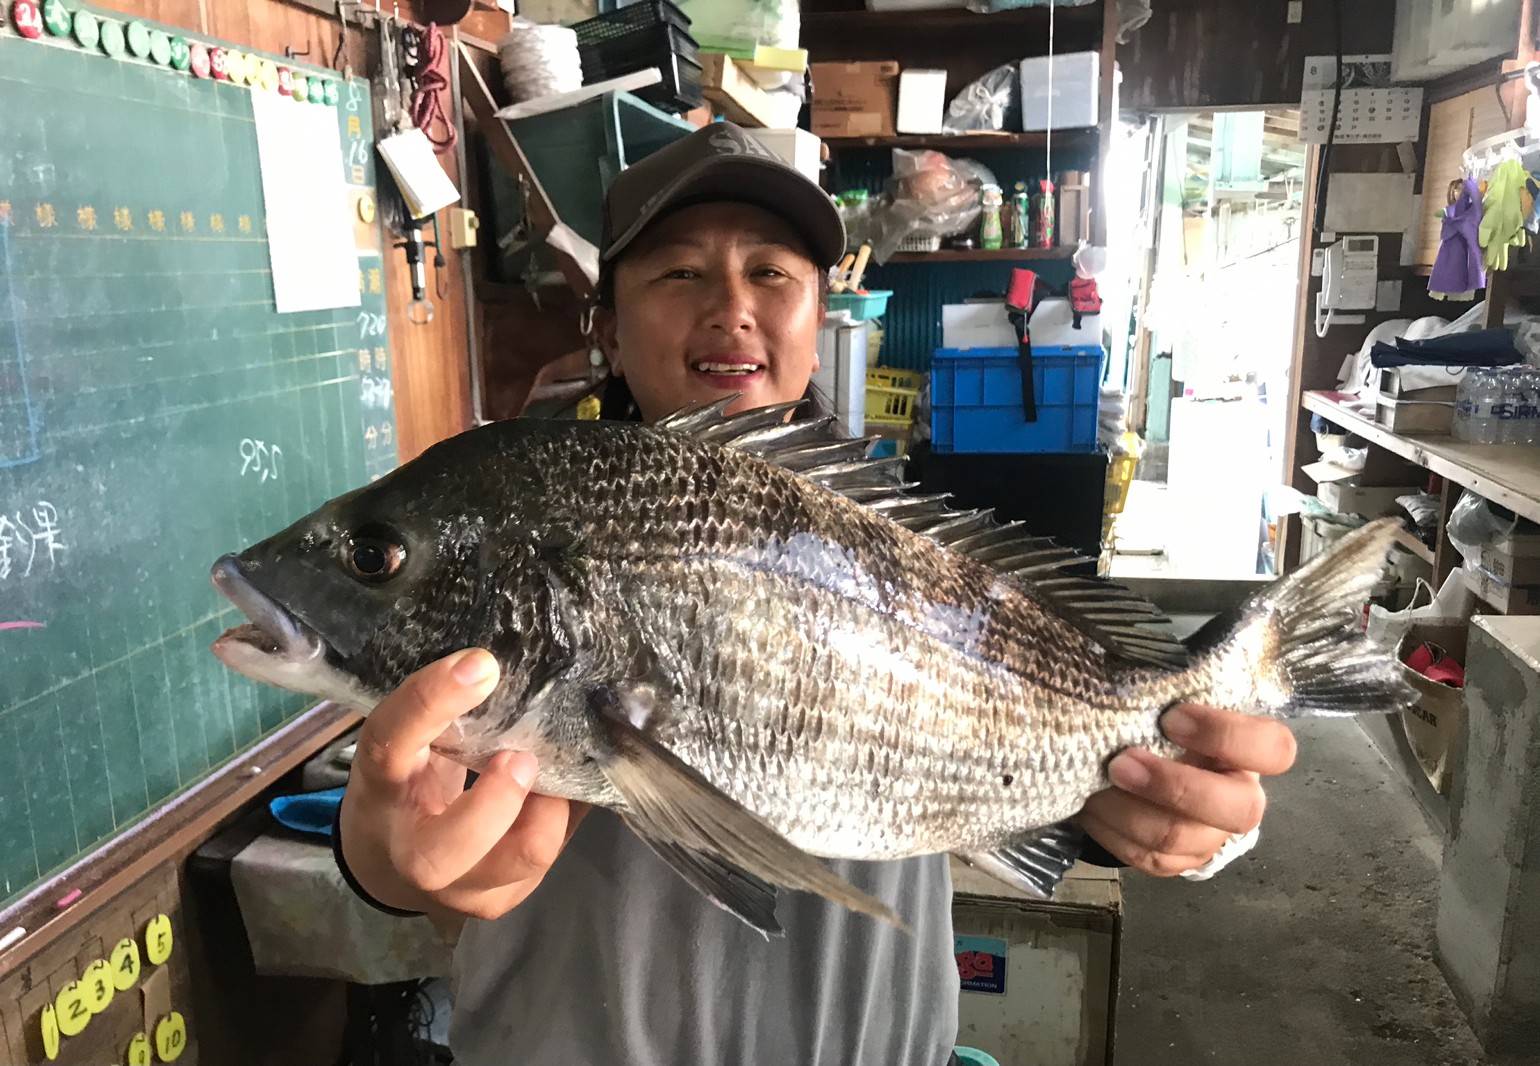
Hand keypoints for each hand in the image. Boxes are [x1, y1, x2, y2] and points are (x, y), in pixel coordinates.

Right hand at [339, 649, 585, 920]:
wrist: (388, 863)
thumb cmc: (405, 784)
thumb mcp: (407, 744)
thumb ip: (441, 716)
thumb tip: (502, 665)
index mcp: (380, 788)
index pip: (392, 741)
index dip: (433, 700)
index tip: (481, 664)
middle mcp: (413, 851)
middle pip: (453, 844)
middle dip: (501, 797)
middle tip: (522, 754)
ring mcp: (461, 889)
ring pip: (523, 857)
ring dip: (552, 805)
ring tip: (552, 768)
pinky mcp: (502, 900)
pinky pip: (554, 854)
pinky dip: (569, 812)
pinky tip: (565, 785)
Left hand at [1076, 704, 1296, 877]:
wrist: (1143, 765)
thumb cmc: (1157, 724)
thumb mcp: (1168, 699)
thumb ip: (1165, 685)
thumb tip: (1126, 655)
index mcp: (1248, 752)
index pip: (1274, 748)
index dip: (1226, 734)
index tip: (1172, 717)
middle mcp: (1239, 798)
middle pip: (1237, 809)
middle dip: (1174, 787)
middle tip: (1121, 762)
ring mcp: (1209, 837)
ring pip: (1177, 838)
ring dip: (1126, 810)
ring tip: (1096, 781)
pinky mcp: (1175, 863)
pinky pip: (1144, 857)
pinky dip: (1110, 831)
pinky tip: (1089, 805)